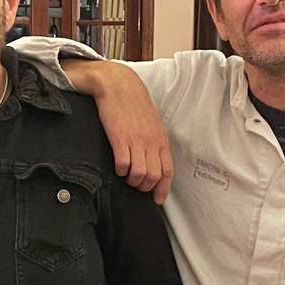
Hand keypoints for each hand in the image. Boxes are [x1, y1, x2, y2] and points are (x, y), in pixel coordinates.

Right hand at [63, 60, 172, 203]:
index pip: (167, 171)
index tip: (157, 200)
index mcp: (160, 139)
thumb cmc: (134, 104)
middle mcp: (151, 141)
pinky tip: (117, 166)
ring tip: (126, 175)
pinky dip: (120, 171)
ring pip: (139, 174)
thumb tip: (154, 161)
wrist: (118, 84)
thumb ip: (154, 142)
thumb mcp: (151, 123)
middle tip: (135, 184)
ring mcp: (136, 140)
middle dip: (144, 186)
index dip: (163, 189)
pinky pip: (123, 164)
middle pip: (153, 176)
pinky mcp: (119, 137)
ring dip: (131, 180)